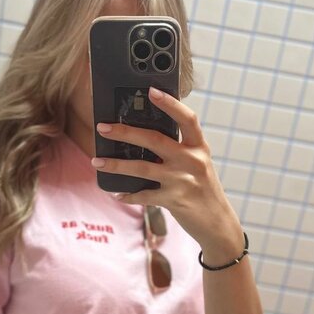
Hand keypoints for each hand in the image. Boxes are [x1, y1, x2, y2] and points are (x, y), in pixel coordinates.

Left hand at [93, 86, 241, 250]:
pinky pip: (144, 195)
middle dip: (125, 132)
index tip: (151, 91)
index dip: (170, 103)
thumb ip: (179, 149)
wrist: (217, 222)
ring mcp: (182, 180)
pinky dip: (129, 195)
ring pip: (142, 167)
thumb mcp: (197, 163)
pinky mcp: (174, 200)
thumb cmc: (202, 188)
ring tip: (96, 161)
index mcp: (199, 146)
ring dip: (116, 164)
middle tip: (103, 128)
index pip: (187, 118)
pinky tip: (116, 193)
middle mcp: (192, 160)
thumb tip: (142, 137)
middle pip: (154, 139)